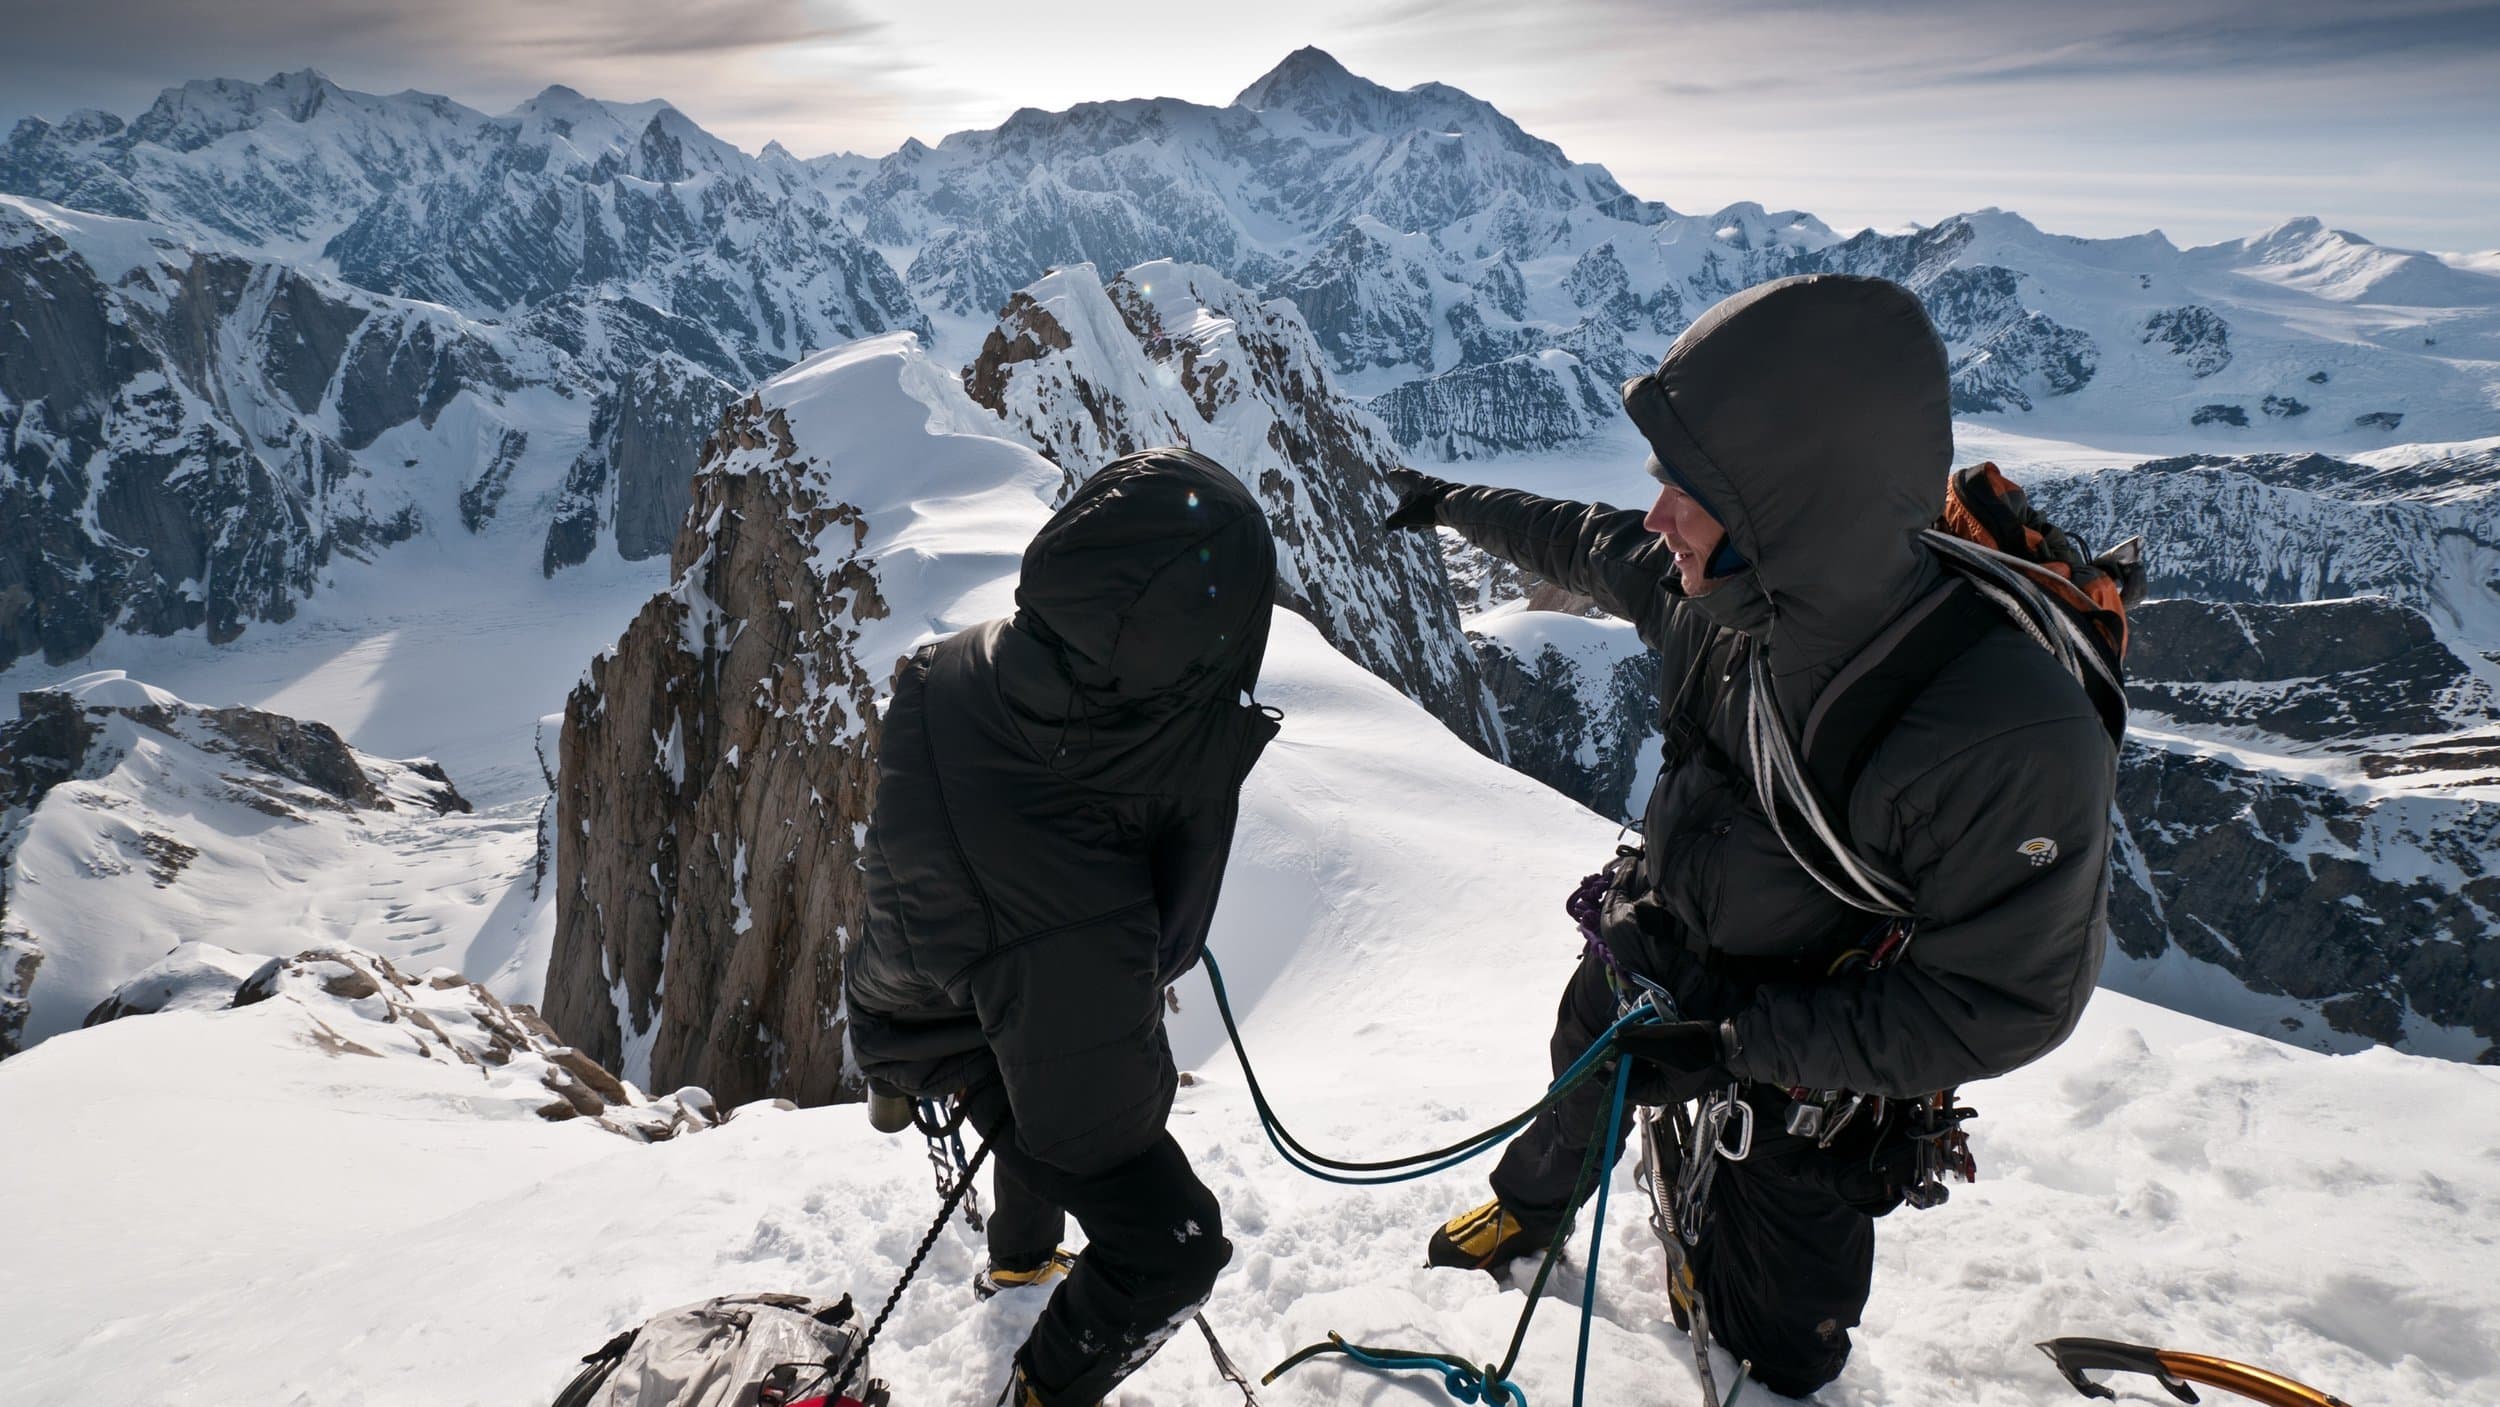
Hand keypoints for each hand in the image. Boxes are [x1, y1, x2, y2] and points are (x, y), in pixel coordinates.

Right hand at [1382, 466, 1455, 530]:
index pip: (1406, 477)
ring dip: (1416, 516)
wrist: (1459, 510)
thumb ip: (1397, 520)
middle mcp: (1431, 486)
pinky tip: (1427, 528)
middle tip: (1400, 511)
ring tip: (1412, 530)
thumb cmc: (1431, 509)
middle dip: (1406, 504)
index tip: (1391, 474)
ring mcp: (1441, 494)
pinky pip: (1434, 510)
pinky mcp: (1449, 504)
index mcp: (1420, 483)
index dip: (1398, 476)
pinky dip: (1427, 518)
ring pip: (1424, 504)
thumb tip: (1387, 526)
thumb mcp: (1410, 515)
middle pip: (1414, 493)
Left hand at [1612, 1019, 1733, 1104]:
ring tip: (1627, 1033)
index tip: (1595, 1062)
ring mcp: (1673, 1076)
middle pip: (1633, 1077)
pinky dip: (1649, 1047)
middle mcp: (1665, 1088)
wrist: (1731, 1045)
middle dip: (1621, 1059)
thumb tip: (1613, 1039)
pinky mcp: (1680, 1063)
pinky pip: (1657, 1058)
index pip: (1625, 1089)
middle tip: (1611, 1041)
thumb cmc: (1696, 1050)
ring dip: (1635, 1050)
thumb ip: (1634, 1042)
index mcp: (1659, 1093)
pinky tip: (1645, 1032)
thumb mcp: (1661, 1044)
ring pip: (1645, 1065)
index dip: (1608, 1076)